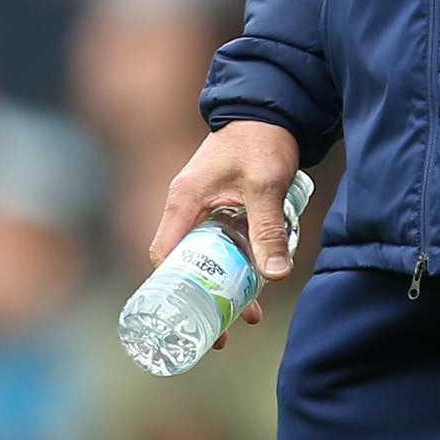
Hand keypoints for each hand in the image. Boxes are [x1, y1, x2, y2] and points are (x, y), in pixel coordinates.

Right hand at [148, 121, 300, 344]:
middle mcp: (189, 207)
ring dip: (224, 285)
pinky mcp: (224, 207)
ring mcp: (206, 207)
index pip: (164, 254)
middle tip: (222, 333)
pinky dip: (236, 265)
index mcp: (184, 201)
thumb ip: (268, 227)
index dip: (171, 290)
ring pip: (207, 257)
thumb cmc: (261, 138)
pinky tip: (259, 284)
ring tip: (249, 317)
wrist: (273, 106)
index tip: (187, 319)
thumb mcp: (265, 184)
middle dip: (201, 299)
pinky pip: (223, 244)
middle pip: (184, 264)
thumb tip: (276, 276)